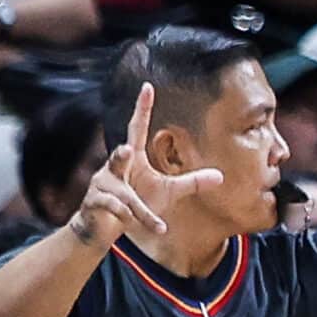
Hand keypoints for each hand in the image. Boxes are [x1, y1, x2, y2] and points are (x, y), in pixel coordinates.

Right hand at [68, 83, 224, 247]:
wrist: (104, 227)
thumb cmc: (136, 203)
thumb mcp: (168, 193)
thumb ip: (191, 183)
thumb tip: (221, 176)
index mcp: (133, 160)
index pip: (136, 128)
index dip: (142, 108)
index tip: (147, 87)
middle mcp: (114, 168)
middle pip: (119, 158)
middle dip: (120, 156)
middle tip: (126, 150)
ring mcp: (102, 186)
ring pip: (124, 196)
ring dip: (136, 207)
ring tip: (137, 215)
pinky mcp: (95, 203)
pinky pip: (118, 211)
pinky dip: (136, 221)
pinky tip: (153, 229)